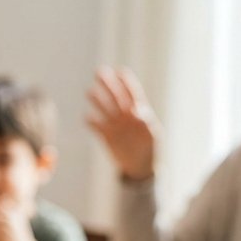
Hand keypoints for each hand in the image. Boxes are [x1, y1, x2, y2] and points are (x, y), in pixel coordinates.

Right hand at [85, 66, 158, 180]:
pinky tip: (87, 117)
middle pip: (115, 96)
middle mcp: (125, 116)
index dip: (126, 82)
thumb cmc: (151, 152)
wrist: (140, 169)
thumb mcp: (153, 138)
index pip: (132, 93)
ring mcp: (115, 125)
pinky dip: (92, 121)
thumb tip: (138, 110)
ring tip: (89, 91)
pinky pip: (97, 126)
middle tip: (98, 72)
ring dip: (97, 100)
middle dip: (108, 84)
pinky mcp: (106, 136)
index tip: (120, 71)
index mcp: (139, 113)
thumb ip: (146, 123)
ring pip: (104, 108)